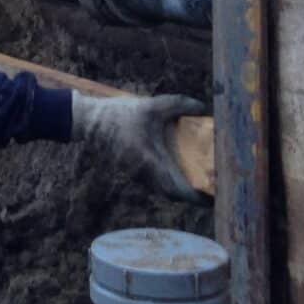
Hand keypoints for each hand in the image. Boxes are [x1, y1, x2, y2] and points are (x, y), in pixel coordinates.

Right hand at [72, 93, 207, 202]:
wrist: (90, 121)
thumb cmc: (120, 115)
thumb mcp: (151, 105)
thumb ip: (178, 104)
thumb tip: (202, 107)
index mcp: (151, 161)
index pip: (177, 189)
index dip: (196, 198)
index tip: (212, 198)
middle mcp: (144, 173)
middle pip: (173, 194)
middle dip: (192, 195)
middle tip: (211, 188)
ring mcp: (137, 174)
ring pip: (163, 190)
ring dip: (180, 189)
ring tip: (199, 180)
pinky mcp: (132, 170)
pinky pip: (155, 183)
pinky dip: (169, 181)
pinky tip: (179, 169)